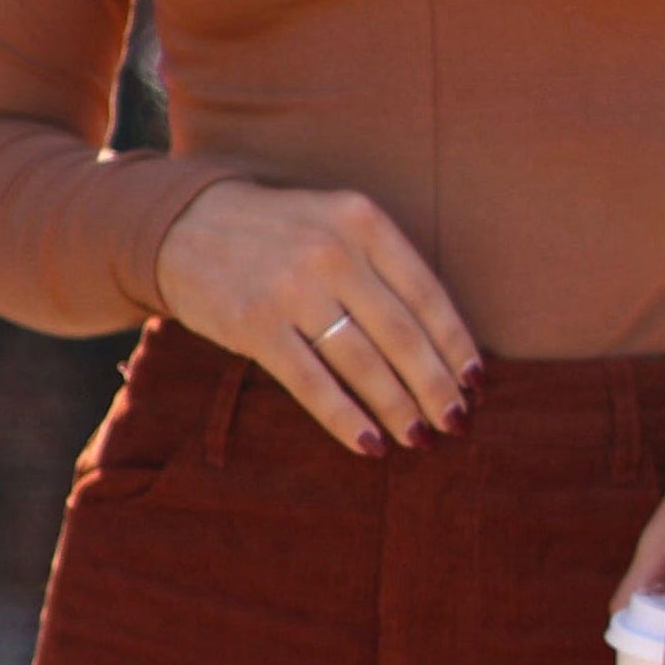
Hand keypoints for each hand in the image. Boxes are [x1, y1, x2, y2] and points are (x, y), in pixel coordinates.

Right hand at [153, 179, 482, 451]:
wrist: (187, 225)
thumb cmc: (279, 235)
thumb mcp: (336, 225)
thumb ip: (383, 268)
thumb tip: (441, 346)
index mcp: (363, 221)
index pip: (427, 294)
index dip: (456, 346)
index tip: (476, 384)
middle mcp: (332, 250)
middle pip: (401, 335)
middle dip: (435, 386)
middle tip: (455, 422)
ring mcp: (292, 288)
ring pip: (363, 363)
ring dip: (398, 408)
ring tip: (420, 439)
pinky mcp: (255, 324)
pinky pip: (313, 383)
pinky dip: (346, 419)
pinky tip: (370, 444)